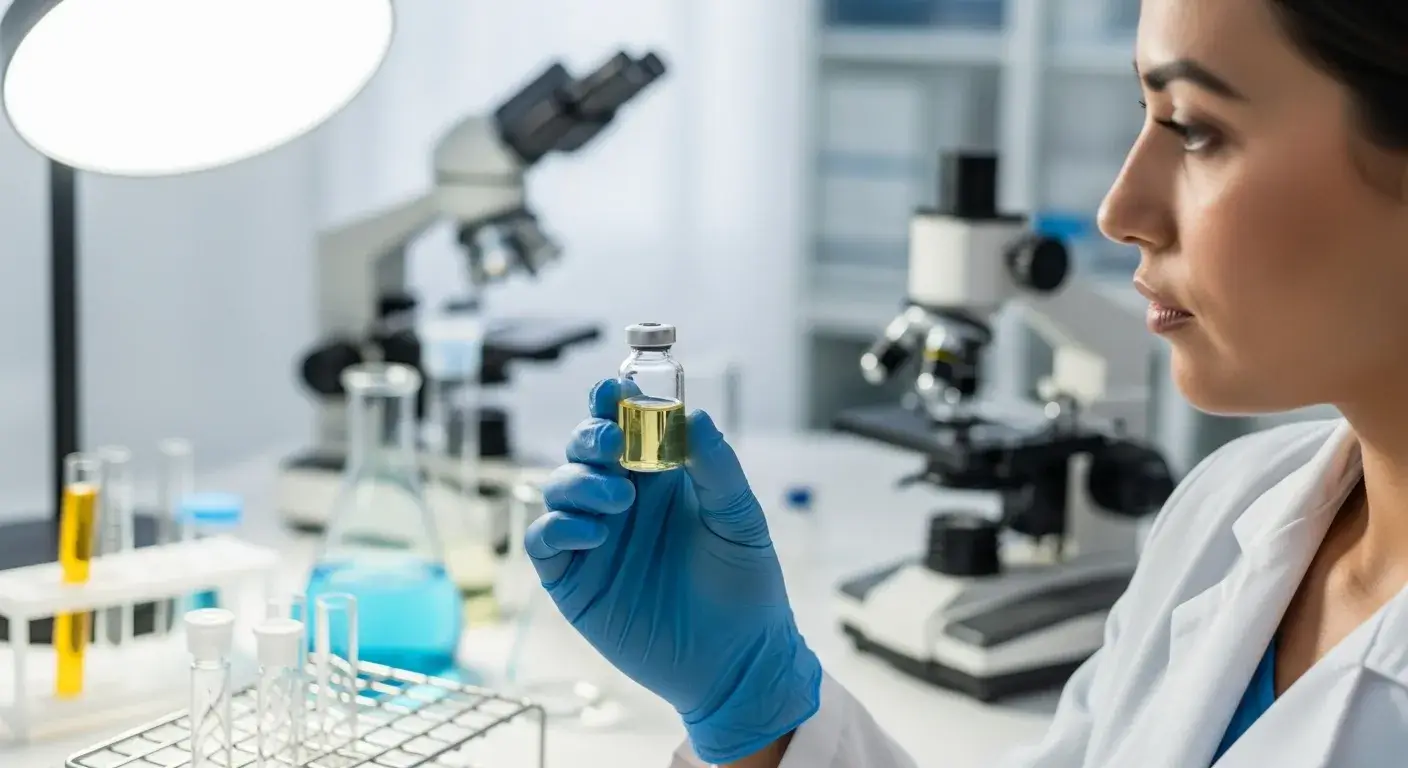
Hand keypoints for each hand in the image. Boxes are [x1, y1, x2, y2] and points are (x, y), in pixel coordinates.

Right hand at [525, 378, 820, 763]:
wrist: (738, 661)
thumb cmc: (746, 586)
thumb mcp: (740, 519)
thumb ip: (717, 467)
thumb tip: (695, 415)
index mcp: (660, 477)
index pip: (625, 425)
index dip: (612, 402)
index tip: (614, 389)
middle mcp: (621, 500)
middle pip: (583, 449)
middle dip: (590, 434)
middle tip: (614, 440)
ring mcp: (594, 539)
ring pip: (559, 488)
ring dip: (580, 481)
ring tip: (618, 499)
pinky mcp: (574, 580)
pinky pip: (545, 540)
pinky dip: (558, 527)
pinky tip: (594, 533)